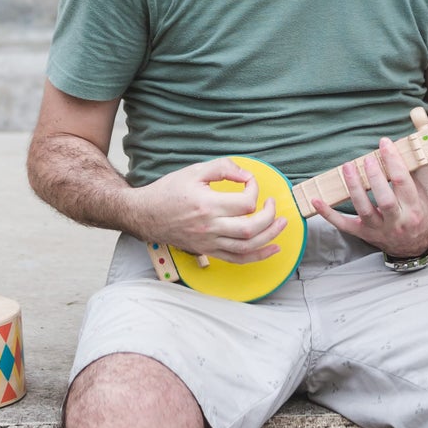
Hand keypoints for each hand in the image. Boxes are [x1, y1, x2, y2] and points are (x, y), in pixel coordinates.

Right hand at [130, 158, 287, 264]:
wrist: (145, 214)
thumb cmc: (169, 191)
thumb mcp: (194, 171)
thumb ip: (223, 168)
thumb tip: (246, 174)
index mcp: (207, 205)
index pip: (245, 202)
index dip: (254, 189)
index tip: (250, 181)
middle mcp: (209, 227)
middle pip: (250, 228)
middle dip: (269, 216)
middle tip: (273, 204)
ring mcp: (208, 243)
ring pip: (246, 247)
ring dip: (269, 237)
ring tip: (282, 225)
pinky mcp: (207, 251)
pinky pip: (236, 259)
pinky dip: (257, 256)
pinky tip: (272, 249)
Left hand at [310, 139, 427, 258]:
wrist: (414, 246)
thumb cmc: (417, 215)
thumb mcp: (420, 196)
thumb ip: (408, 175)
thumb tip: (395, 148)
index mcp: (414, 209)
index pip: (404, 182)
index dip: (394, 161)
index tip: (385, 143)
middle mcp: (397, 221)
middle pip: (385, 200)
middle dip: (375, 177)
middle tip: (367, 158)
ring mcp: (378, 230)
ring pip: (364, 210)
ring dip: (354, 188)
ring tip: (348, 167)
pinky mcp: (363, 234)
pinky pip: (343, 225)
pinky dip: (328, 213)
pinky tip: (316, 200)